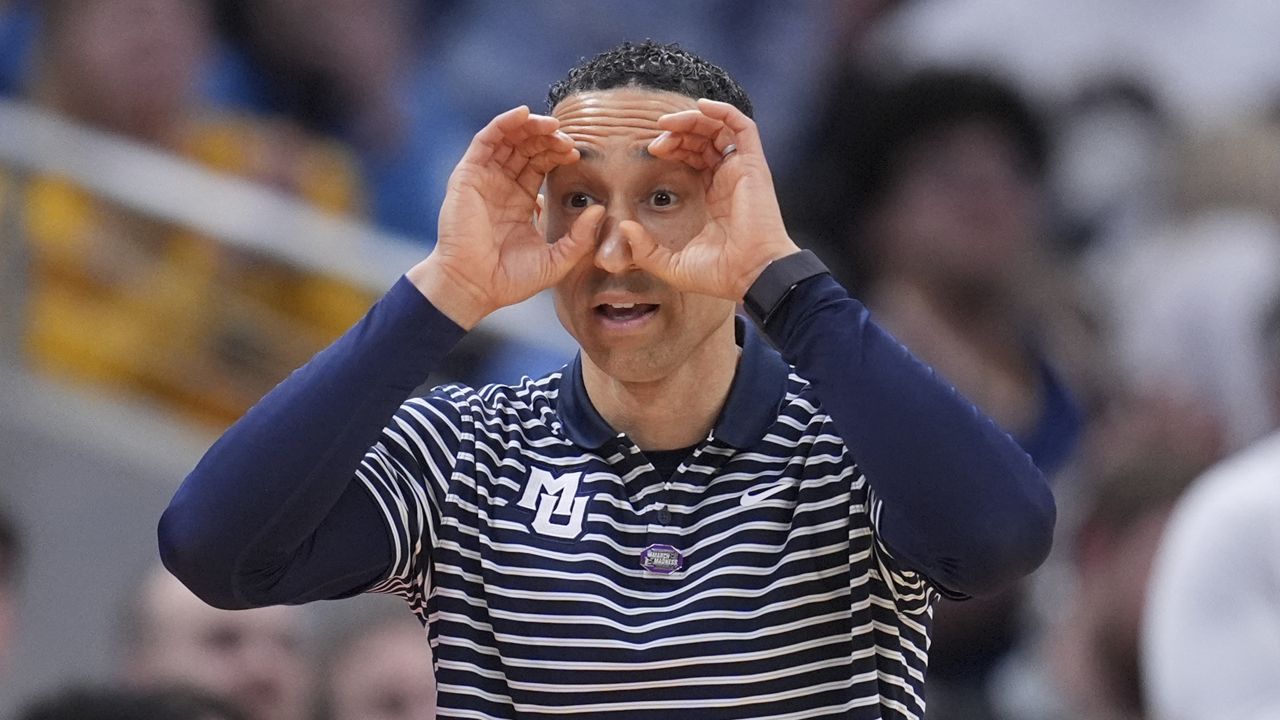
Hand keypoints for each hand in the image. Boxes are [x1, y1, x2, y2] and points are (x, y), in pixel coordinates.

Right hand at [409, 106, 603, 327]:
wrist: (475, 287)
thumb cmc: (511, 279)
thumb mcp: (557, 259)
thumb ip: (580, 238)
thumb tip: (600, 211)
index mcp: (520, 200)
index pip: (541, 164)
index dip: (558, 154)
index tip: (577, 154)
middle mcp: (501, 185)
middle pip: (527, 147)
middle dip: (548, 139)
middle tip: (567, 140)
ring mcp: (484, 178)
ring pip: (509, 138)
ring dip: (530, 126)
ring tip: (551, 125)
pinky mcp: (467, 175)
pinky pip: (486, 140)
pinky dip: (503, 123)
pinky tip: (523, 114)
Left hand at [621, 98, 800, 300]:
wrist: (750, 274)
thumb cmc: (719, 273)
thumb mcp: (670, 264)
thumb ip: (645, 249)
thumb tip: (625, 228)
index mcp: (714, 196)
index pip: (695, 157)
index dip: (674, 147)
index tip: (651, 151)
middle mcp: (729, 179)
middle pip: (704, 138)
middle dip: (678, 131)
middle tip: (656, 138)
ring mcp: (742, 170)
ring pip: (719, 128)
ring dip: (693, 119)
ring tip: (668, 123)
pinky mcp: (753, 166)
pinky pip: (743, 126)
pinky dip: (724, 111)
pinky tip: (702, 106)